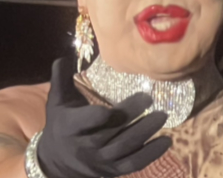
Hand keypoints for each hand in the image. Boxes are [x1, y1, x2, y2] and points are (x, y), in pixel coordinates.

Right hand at [36, 58, 171, 177]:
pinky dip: (151, 154)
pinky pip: (133, 164)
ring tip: (162, 116)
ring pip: (125, 148)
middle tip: (150, 98)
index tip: (114, 99)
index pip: (88, 120)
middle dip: (131, 115)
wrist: (58, 162)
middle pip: (111, 131)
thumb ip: (60, 78)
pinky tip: (166, 141)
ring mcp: (100, 160)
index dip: (102, 113)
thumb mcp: (56, 102)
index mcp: (70, 126)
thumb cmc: (60, 124)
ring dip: (145, 132)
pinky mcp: (112, 170)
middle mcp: (85, 146)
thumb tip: (65, 56)